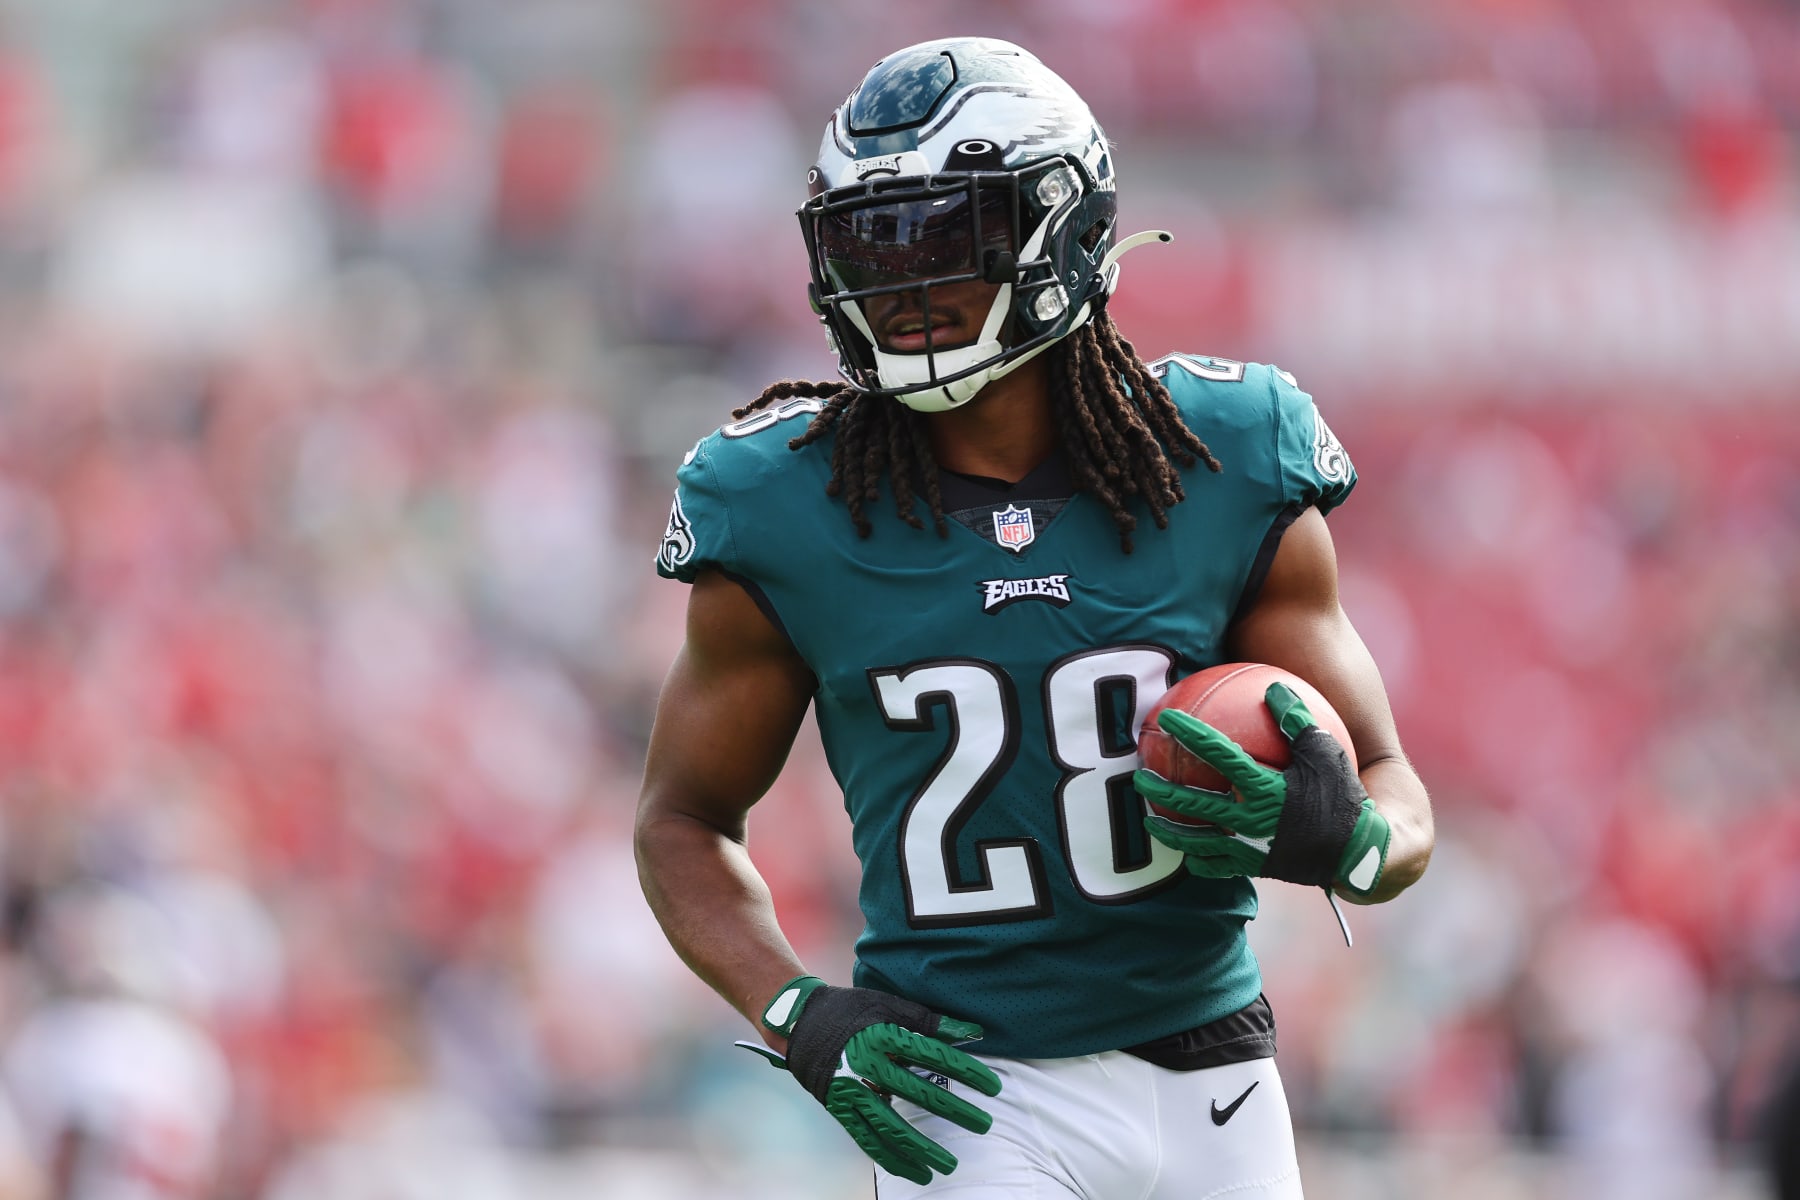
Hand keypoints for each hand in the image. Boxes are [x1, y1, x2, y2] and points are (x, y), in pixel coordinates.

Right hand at [742, 976, 1001, 1183]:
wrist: (798, 1023)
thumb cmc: (850, 1009)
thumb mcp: (888, 1004)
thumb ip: (930, 1020)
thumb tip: (973, 1031)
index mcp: (883, 1034)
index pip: (934, 1057)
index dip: (967, 1072)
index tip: (993, 1087)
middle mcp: (867, 1064)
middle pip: (919, 1093)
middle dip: (955, 1111)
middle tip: (984, 1125)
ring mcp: (851, 1090)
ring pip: (892, 1126)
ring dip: (922, 1149)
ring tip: (948, 1164)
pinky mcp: (840, 1109)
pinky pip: (868, 1140)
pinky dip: (892, 1159)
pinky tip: (914, 1171)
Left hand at [1134, 681, 1390, 894]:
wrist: (1360, 855)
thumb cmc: (1344, 799)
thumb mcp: (1327, 753)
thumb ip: (1297, 721)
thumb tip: (1273, 687)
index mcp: (1265, 788)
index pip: (1218, 754)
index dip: (1190, 733)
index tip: (1166, 719)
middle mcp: (1250, 819)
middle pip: (1193, 802)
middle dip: (1162, 787)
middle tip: (1139, 775)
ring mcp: (1250, 848)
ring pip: (1196, 840)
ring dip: (1169, 829)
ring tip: (1148, 819)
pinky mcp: (1255, 868)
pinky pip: (1218, 867)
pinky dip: (1199, 860)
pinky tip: (1188, 855)